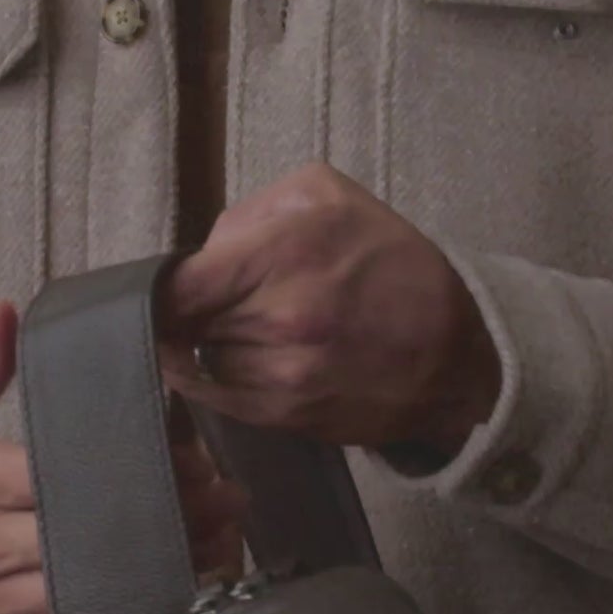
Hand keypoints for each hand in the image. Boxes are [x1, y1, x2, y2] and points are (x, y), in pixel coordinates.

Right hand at [0, 300, 251, 613]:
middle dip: (162, 525)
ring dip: (152, 575)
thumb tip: (8, 311)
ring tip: (214, 548)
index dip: (131, 474)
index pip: (65, 479)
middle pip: (88, 540)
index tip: (186, 460)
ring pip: (85, 593)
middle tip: (225, 503)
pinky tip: (161, 594)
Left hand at [153, 160, 501, 456]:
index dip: (156, 289)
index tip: (160, 287)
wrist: (455, 354)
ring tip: (250, 328)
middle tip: (213, 301)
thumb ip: (253, 211)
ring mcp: (282, 373)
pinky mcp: (286, 415)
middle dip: (191, 311)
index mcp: (288, 251)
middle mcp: (281, 316)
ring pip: (201, 360)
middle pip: (184, 323)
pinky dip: (220, 379)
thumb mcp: (331, 197)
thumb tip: (204, 253)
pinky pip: (219, 398)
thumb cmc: (392, 264)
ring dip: (211, 345)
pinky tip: (244, 360)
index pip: (179, 285)